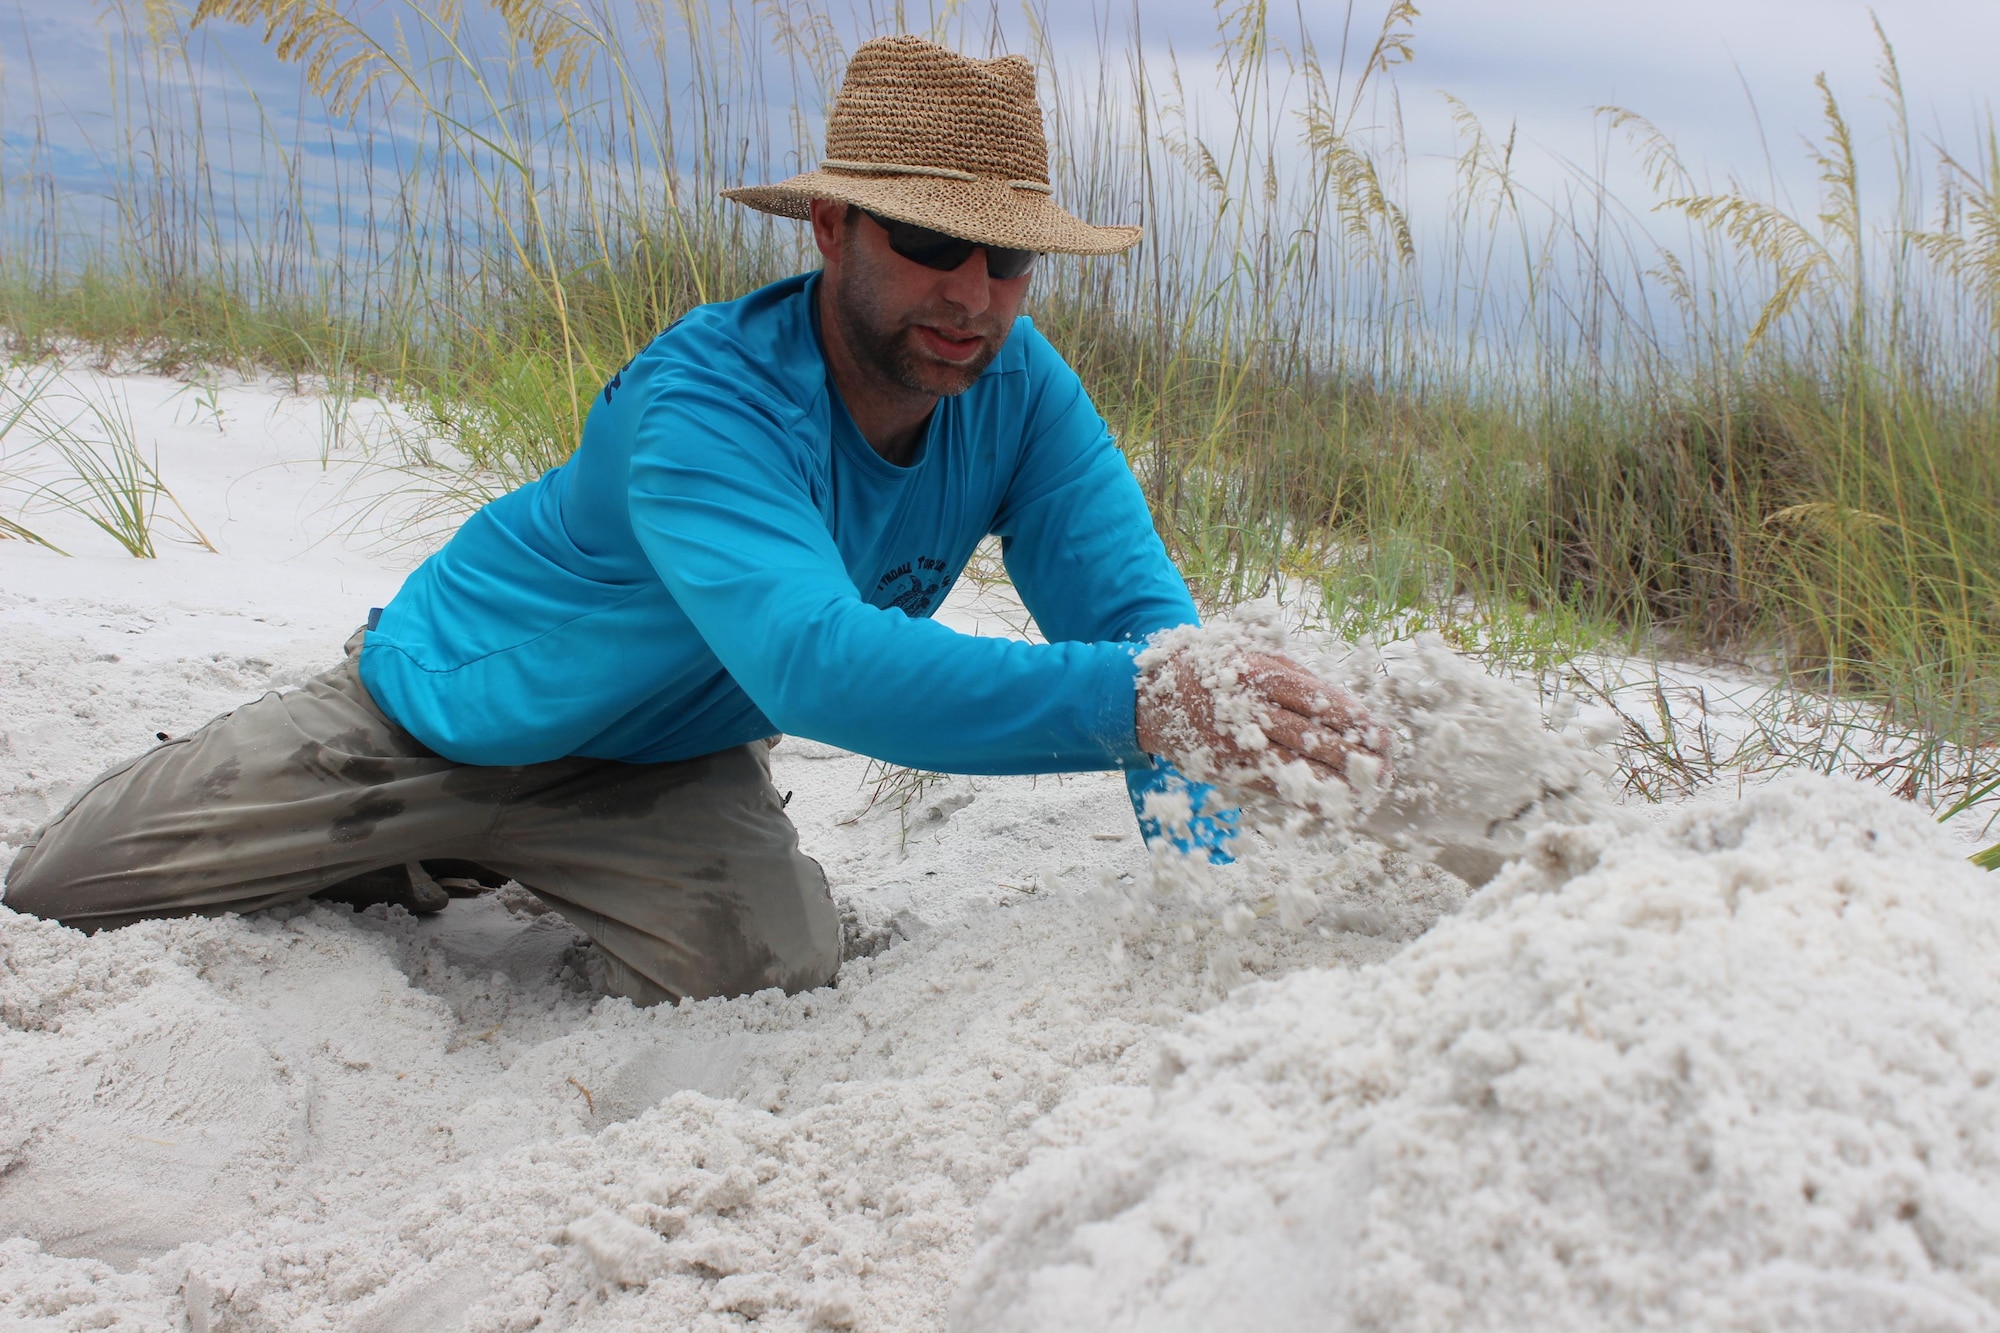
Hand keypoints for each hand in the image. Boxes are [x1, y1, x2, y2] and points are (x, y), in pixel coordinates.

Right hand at [1135, 648, 1393, 797]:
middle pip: (1308, 735)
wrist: (1151, 696)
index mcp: (1257, 672)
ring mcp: (1235, 742)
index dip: (1351, 719)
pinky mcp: (1227, 768)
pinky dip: (1301, 796)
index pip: (1314, 698)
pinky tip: (1329, 804)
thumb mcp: (1250, 654)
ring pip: (1292, 764)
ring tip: (1367, 791)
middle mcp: (1246, 708)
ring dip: (1333, 781)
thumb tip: (1340, 704)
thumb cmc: (1213, 669)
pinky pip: (1271, 785)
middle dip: (1351, 754)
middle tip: (1385, 768)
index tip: (1381, 734)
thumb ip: (1292, 675)